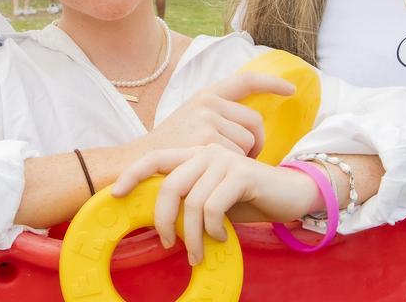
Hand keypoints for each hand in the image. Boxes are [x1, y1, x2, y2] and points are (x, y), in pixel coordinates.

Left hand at [113, 145, 315, 264]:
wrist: (290, 194)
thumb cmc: (248, 200)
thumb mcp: (213, 200)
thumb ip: (189, 202)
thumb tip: (161, 225)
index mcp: (195, 154)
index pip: (155, 158)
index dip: (132, 174)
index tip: (114, 194)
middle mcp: (206, 151)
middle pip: (169, 186)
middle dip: (163, 221)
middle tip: (168, 244)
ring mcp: (224, 159)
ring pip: (192, 203)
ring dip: (193, 236)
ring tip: (199, 253)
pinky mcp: (241, 172)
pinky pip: (213, 206)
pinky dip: (213, 229)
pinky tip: (222, 237)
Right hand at [127, 73, 295, 159]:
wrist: (139, 164)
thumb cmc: (169, 149)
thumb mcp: (190, 121)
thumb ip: (217, 117)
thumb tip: (250, 126)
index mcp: (206, 95)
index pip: (245, 81)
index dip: (271, 83)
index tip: (290, 90)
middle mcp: (208, 103)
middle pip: (254, 121)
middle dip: (257, 143)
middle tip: (248, 159)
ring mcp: (207, 121)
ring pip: (248, 142)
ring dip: (241, 159)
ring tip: (219, 169)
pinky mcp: (206, 142)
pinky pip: (237, 157)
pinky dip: (230, 171)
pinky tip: (213, 176)